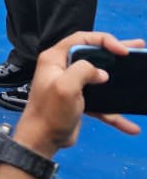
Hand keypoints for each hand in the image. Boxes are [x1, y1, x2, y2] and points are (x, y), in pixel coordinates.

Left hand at [14, 31, 143, 157]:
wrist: (42, 139)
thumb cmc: (50, 112)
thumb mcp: (65, 87)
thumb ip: (83, 71)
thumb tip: (101, 73)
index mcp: (55, 59)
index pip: (82, 39)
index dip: (104, 40)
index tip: (123, 50)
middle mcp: (63, 68)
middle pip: (94, 55)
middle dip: (116, 52)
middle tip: (137, 48)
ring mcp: (72, 84)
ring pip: (100, 78)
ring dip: (120, 79)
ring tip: (138, 73)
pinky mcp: (79, 101)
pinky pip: (102, 102)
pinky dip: (116, 113)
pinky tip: (131, 127)